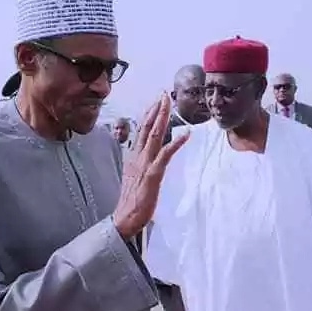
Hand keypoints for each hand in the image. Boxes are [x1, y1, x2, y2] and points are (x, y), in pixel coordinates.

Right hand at [113, 94, 189, 239]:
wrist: (125, 216)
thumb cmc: (131, 200)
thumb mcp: (134, 176)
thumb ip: (139, 163)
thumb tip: (144, 155)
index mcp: (133, 156)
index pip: (141, 130)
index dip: (149, 114)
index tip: (156, 101)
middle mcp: (137, 156)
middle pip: (147, 127)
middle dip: (156, 109)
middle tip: (163, 94)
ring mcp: (144, 164)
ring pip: (154, 135)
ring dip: (162, 118)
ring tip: (169, 104)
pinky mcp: (153, 174)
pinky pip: (166, 155)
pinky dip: (176, 143)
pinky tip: (186, 134)